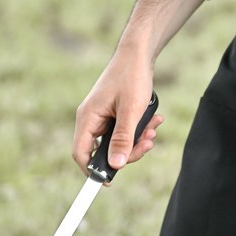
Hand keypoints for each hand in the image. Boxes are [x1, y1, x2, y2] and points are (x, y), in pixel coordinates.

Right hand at [72, 51, 163, 177]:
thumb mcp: (131, 111)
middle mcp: (91, 119)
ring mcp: (102, 117)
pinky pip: (124, 131)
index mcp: (87, 118)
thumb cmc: (132, 76)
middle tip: (147, 145)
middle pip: (103, 151)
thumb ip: (123, 138)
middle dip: (128, 151)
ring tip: (154, 129)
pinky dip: (138, 130)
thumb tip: (117, 165)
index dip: (93, 171)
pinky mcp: (113, 114)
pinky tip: (154, 121)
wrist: (138, 53)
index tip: (109, 182)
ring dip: (137, 140)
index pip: (81, 153)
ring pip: (117, 142)